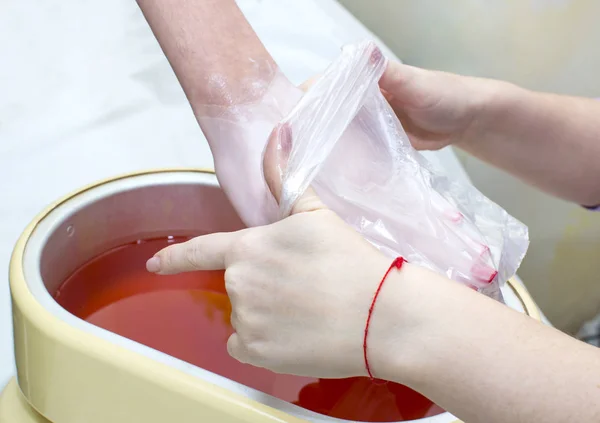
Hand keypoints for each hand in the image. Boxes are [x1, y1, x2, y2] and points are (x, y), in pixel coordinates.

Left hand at [146, 131, 391, 377]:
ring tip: (308, 312)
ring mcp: (245, 321)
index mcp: (248, 249)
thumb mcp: (317, 214)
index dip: (175, 258)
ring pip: (246, 316)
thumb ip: (285, 178)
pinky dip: (266, 342)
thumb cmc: (351, 261)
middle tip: (304, 287)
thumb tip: (278, 135)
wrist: (381, 316)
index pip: (201, 251)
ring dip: (267, 315)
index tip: (155, 263)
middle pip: (239, 285)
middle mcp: (238, 285)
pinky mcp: (257, 354)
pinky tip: (296, 335)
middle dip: (263, 285)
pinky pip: (248, 346)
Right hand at [301, 61, 497, 150]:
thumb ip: (385, 71)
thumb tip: (358, 49)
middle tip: (294, 152)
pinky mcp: (373, 142)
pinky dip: (343, 158)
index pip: (325, 86)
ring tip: (306, 165)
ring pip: (335, 133)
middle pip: (324, 113)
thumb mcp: (413, 81)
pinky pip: (353, 149)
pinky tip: (332, 172)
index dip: (308, 102)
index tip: (292, 123)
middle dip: (309, 129)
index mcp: (362, 80)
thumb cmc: (442, 94)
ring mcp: (364, 123)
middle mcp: (358, 100)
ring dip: (323, 145)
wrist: (464, 120)